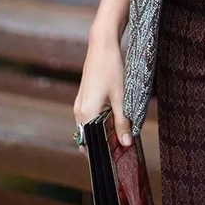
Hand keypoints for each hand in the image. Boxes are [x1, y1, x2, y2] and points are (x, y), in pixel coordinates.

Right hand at [73, 32, 132, 156]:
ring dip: (101, 133)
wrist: (102, 45)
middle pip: (88, 138)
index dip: (102, 153)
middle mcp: (79, 111)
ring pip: (88, 127)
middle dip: (103, 144)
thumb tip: (126, 144)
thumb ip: (122, 121)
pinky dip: (99, 122)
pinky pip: (88, 118)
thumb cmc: (111, 68)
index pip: (89, 144)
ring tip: (120, 134)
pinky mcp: (83, 97)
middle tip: (121, 148)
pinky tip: (114, 119)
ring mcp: (79, 103)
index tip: (116, 159)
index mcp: (86, 113)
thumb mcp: (120, 96)